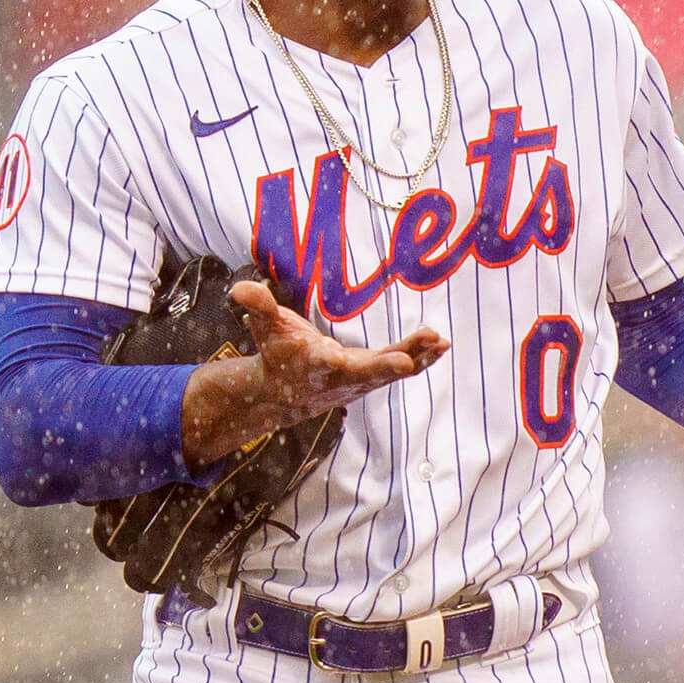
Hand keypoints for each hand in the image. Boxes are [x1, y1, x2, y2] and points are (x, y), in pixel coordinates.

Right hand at [182, 281, 448, 467]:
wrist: (287, 393)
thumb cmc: (277, 353)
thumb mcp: (265, 327)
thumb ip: (258, 306)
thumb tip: (241, 288)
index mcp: (314, 363)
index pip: (329, 364)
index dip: (342, 363)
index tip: (359, 359)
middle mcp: (341, 376)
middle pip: (369, 371)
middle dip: (390, 364)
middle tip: (414, 355)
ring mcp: (362, 379)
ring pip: (392, 370)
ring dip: (417, 356)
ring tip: (439, 340)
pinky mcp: (375, 376)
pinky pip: (402, 368)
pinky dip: (423, 358)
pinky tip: (442, 345)